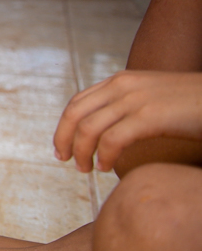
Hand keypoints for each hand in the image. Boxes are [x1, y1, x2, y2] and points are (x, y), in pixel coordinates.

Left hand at [54, 70, 201, 172]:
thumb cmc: (193, 104)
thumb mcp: (154, 99)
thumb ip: (130, 107)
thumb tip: (111, 129)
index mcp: (121, 80)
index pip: (78, 103)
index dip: (64, 127)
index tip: (62, 147)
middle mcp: (123, 85)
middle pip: (75, 114)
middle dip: (63, 140)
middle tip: (65, 161)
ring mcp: (135, 100)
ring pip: (89, 128)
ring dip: (81, 152)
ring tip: (86, 170)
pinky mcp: (150, 117)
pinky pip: (112, 139)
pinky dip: (103, 156)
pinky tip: (105, 168)